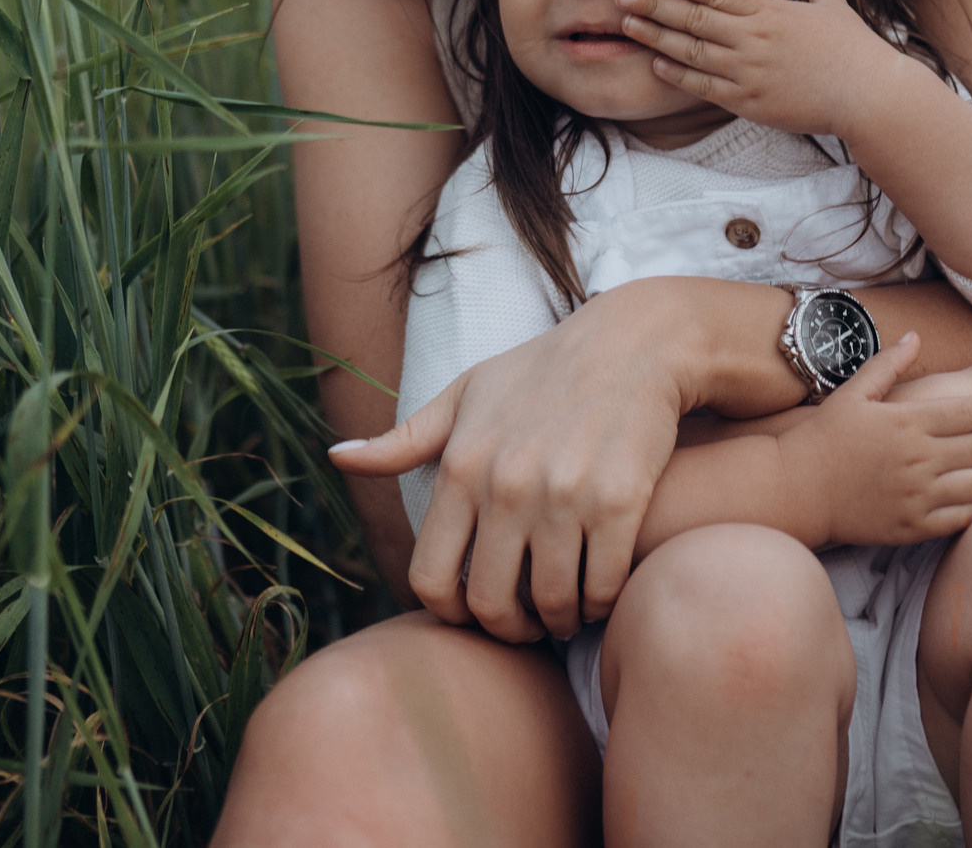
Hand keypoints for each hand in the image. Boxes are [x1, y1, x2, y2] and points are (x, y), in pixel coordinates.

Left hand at [327, 281, 695, 641]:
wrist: (634, 342)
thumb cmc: (543, 371)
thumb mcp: (466, 393)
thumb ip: (404, 439)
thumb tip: (337, 457)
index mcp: (461, 468)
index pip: (431, 579)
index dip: (450, 614)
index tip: (474, 612)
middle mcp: (506, 486)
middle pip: (492, 604)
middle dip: (510, 629)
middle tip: (527, 626)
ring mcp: (564, 496)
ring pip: (553, 602)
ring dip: (561, 621)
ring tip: (567, 612)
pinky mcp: (619, 500)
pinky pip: (603, 583)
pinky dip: (601, 601)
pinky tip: (601, 590)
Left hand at [615, 0, 928, 139]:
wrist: (868, 96)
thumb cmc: (854, 50)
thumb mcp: (836, 5)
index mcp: (771, 13)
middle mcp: (754, 39)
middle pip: (695, 19)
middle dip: (655, 5)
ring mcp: (750, 72)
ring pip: (692, 52)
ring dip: (657, 37)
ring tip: (627, 24)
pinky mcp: (750, 101)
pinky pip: (706, 87)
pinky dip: (679, 75)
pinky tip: (656, 63)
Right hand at [779, 333, 971, 546]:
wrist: (796, 489)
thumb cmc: (823, 437)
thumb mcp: (853, 392)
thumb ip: (889, 365)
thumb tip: (915, 336)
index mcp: (908, 422)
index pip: (971, 411)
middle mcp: (919, 459)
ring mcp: (918, 495)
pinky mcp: (912, 525)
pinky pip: (960, 517)